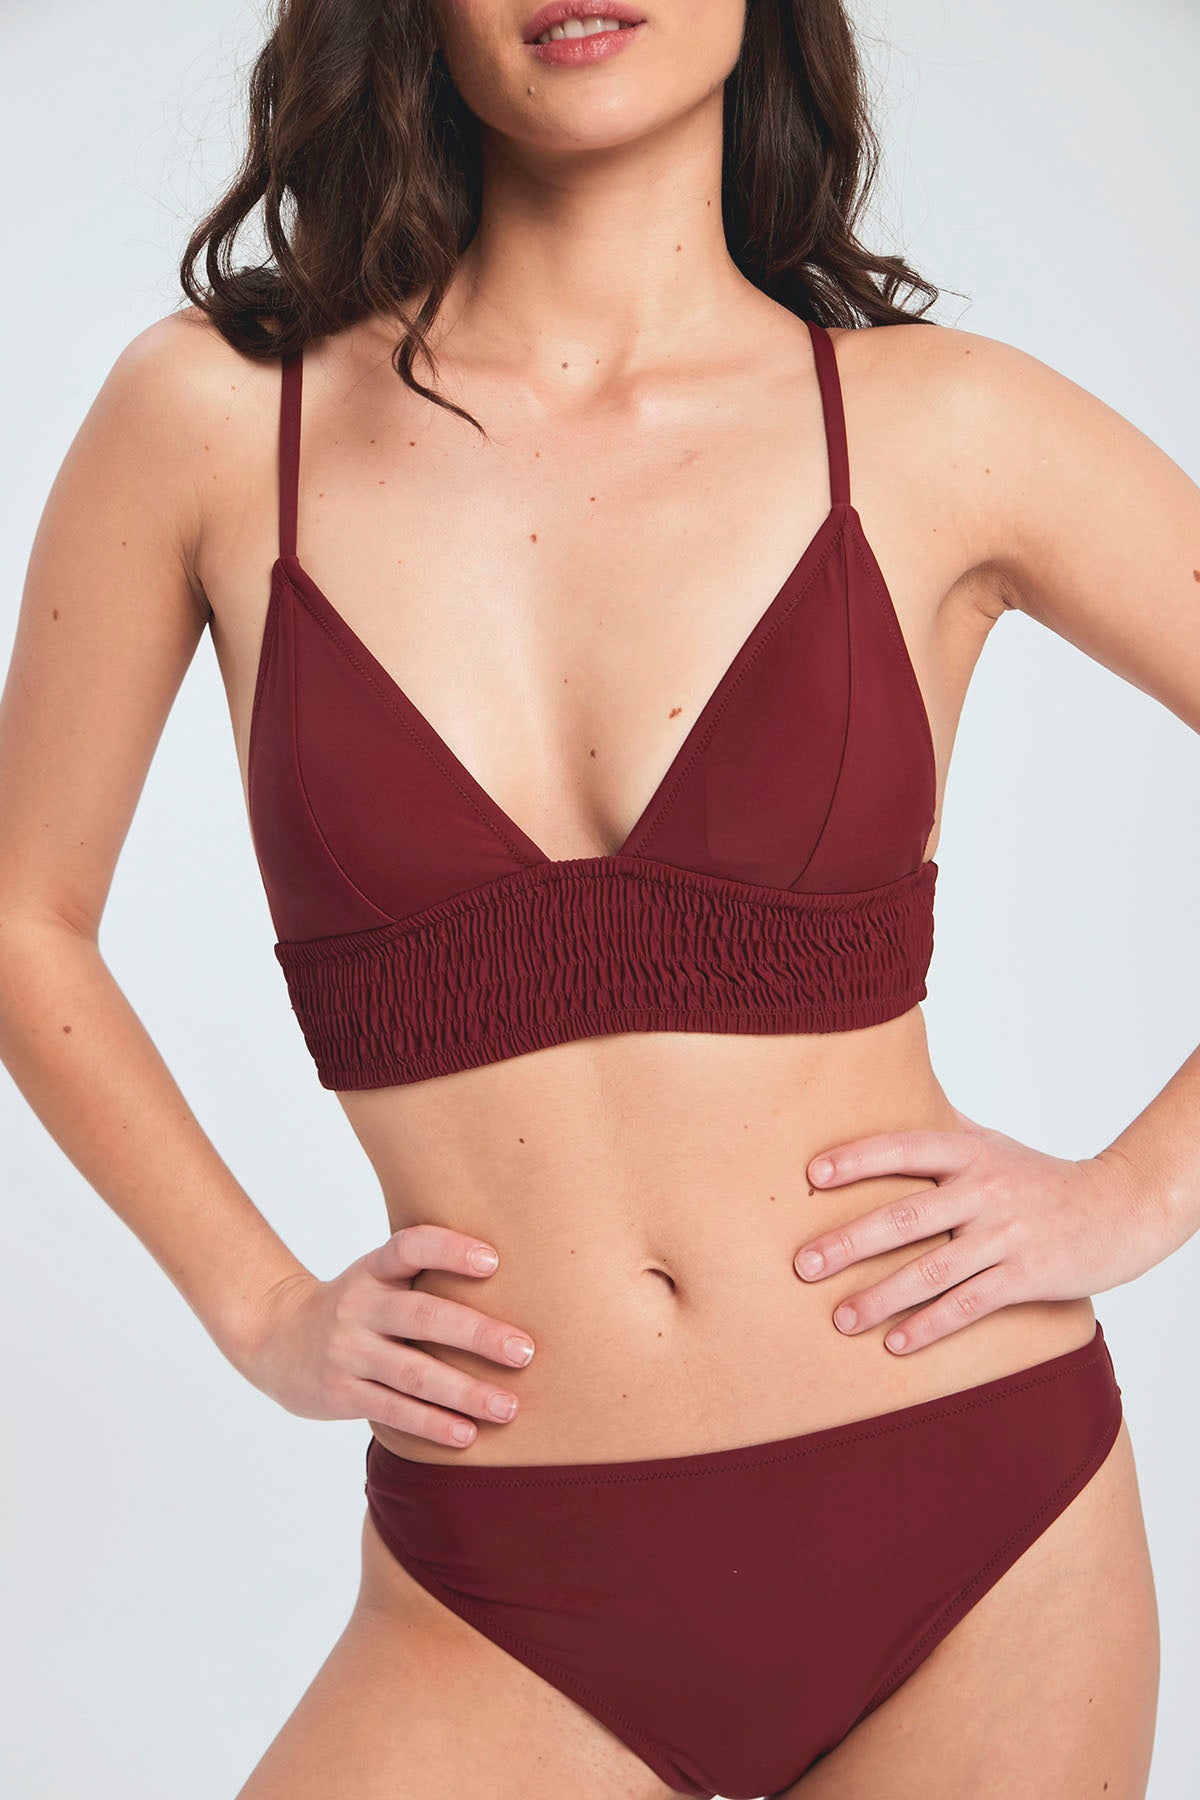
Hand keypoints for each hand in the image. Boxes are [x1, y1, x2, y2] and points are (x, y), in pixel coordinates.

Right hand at [234, 1224, 536, 1447]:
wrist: (276, 1337)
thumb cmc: (358, 1305)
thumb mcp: (379, 1277)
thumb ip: (427, 1276)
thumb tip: (518, 1281)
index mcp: (374, 1270)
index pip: (410, 1247)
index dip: (449, 1249)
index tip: (494, 1261)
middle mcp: (359, 1306)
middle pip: (422, 1316)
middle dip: (477, 1334)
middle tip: (525, 1352)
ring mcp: (348, 1351)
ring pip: (413, 1372)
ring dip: (465, 1392)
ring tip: (508, 1407)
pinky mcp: (341, 1392)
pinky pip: (394, 1410)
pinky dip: (433, 1424)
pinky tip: (467, 1434)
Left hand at [792, 1106, 1174, 1353]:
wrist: (1122, 1208)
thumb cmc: (1042, 1177)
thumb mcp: (994, 1143)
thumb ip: (944, 1129)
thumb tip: (893, 1093)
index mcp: (971, 1153)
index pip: (905, 1149)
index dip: (858, 1160)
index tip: (811, 1175)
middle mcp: (985, 1191)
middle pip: (906, 1216)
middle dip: (849, 1242)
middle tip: (802, 1264)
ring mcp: (1006, 1236)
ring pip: (933, 1269)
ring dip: (881, 1297)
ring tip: (840, 1318)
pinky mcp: (1027, 1276)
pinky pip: (970, 1304)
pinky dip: (930, 1325)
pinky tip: (896, 1343)